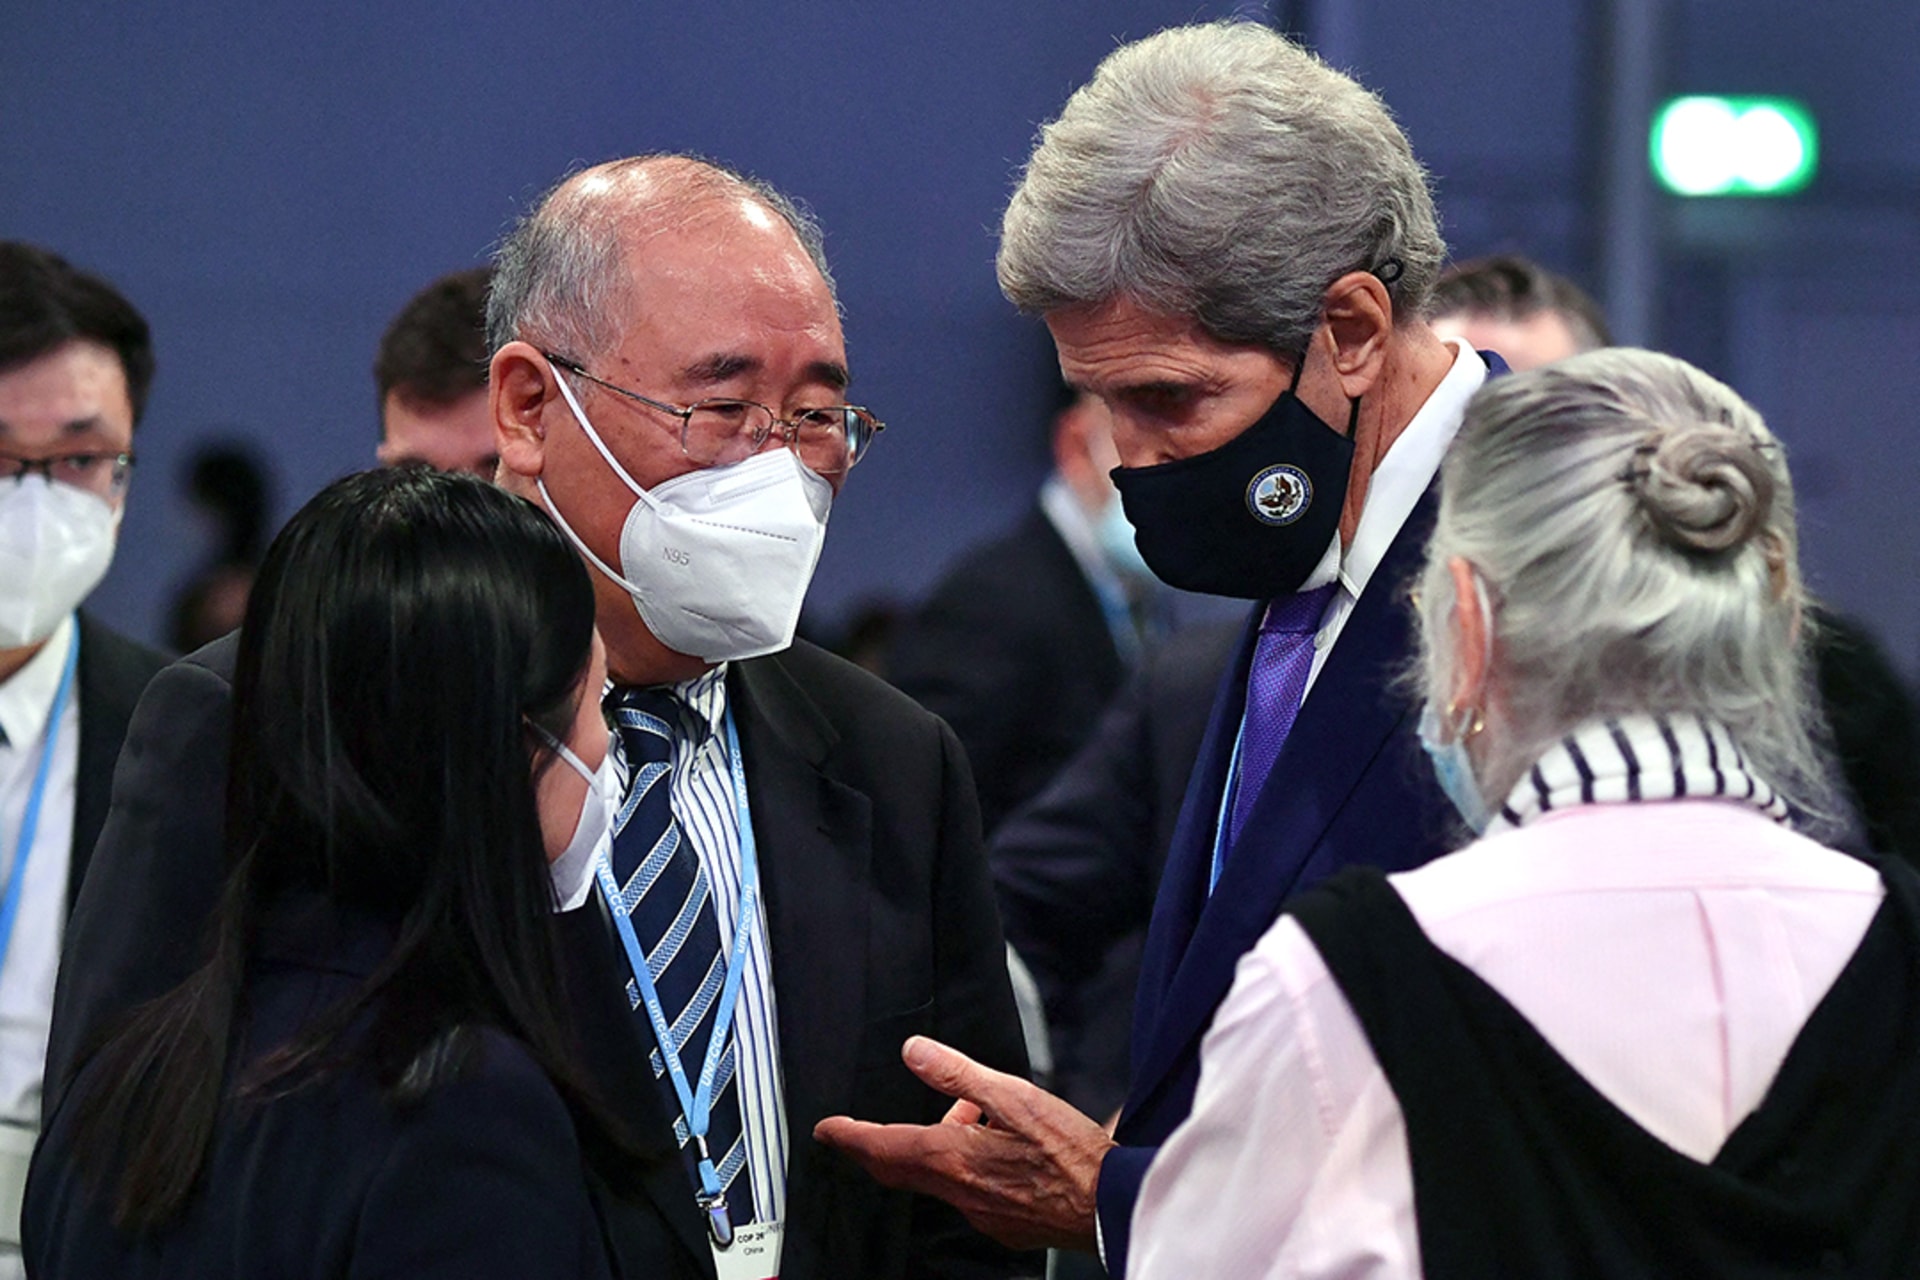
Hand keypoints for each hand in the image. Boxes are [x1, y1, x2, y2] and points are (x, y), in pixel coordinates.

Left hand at [813, 1036, 1115, 1252]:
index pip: (882, 1147)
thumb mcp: (1015, 1096)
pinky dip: (964, 1166)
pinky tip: (993, 1149)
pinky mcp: (1002, 1224)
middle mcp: (959, 1192)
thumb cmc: (1071, 1155)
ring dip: (934, 1147)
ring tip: (966, 1116)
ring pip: (936, 1178)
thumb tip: (915, 1051)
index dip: (849, 1136)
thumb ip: (959, 1073)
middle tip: (862, 1130)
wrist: (1110, 1204)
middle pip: (898, 1169)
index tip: (828, 1129)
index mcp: (953, 1158)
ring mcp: (980, 1213)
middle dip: (877, 1147)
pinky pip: (966, 1192)